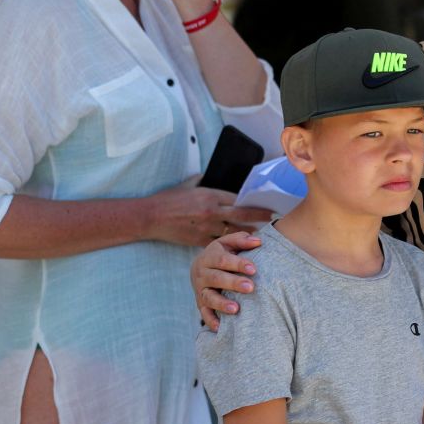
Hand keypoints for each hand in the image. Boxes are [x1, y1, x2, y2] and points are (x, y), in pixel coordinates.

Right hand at [146, 182, 271, 247]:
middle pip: (243, 215)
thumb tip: (208, 174)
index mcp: (210, 194)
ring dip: (249, 235)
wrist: (150, 217)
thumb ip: (201, 180)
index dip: (255, 203)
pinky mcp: (200, 241)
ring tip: (261, 237)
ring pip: (234, 232)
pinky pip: (220, 244)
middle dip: (260, 218)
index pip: (239, 199)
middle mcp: (212, 210)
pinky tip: (240, 249)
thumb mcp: (188, 184)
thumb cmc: (168, 199)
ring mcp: (207, 227)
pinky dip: (231, 246)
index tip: (267, 206)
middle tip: (273, 220)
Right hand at [191, 233, 261, 330]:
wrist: (200, 267)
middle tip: (251, 287)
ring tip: (236, 309)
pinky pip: (204, 314)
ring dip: (221, 304)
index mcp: (209, 257)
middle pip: (216, 279)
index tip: (254, 269)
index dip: (238, 264)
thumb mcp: (229, 243)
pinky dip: (211, 321)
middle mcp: (202, 273)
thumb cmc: (222, 253)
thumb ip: (242, 240)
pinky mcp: (200, 304)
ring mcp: (200, 290)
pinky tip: (221, 328)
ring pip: (208, 297)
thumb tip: (259, 241)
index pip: (222, 260)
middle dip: (233, 283)